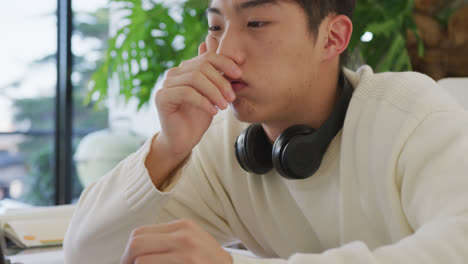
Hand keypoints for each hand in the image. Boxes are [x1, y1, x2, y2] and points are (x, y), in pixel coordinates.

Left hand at [121, 219, 232, 263]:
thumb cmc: (209, 263)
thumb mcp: (193, 243)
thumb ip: (169, 240)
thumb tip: (134, 250)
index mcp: (184, 226)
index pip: (140, 233)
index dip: (129, 251)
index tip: (128, 263)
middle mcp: (184, 236)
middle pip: (136, 243)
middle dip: (126, 260)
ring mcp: (186, 253)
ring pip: (140, 260)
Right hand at [154, 35, 240, 160]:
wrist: (183, 140)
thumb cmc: (199, 117)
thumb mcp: (215, 95)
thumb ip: (221, 77)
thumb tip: (237, 55)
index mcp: (186, 69)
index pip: (207, 57)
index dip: (225, 62)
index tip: (239, 73)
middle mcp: (174, 73)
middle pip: (202, 66)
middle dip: (221, 81)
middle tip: (232, 97)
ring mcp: (166, 84)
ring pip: (195, 78)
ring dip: (214, 92)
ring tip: (224, 106)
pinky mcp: (161, 97)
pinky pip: (186, 93)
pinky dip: (203, 101)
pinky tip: (213, 111)